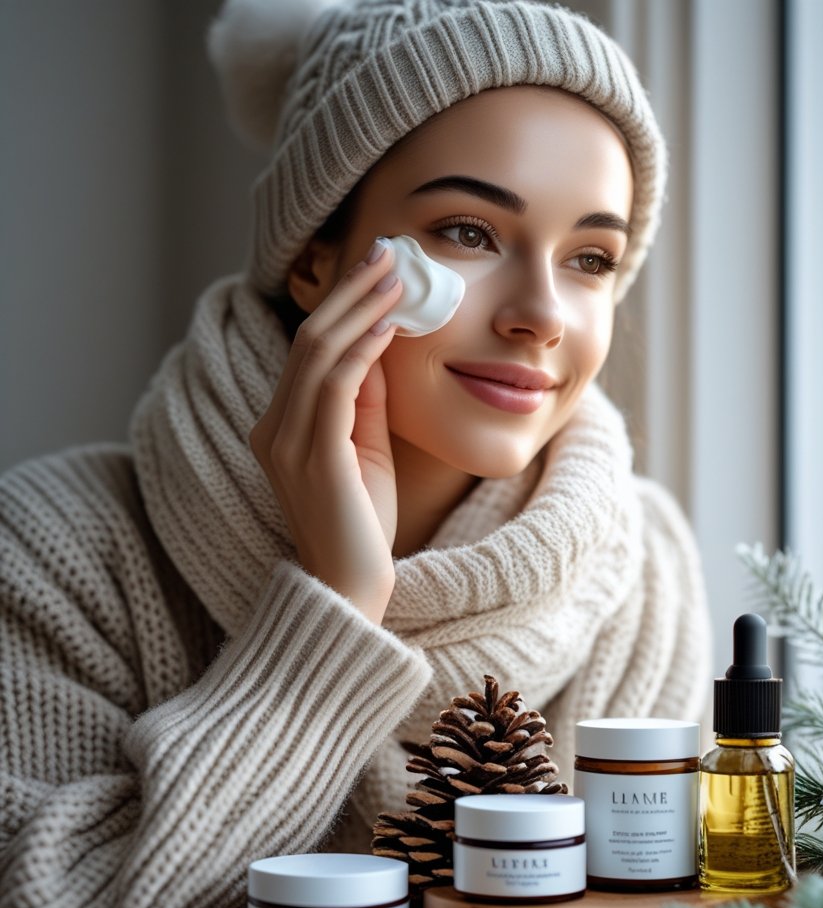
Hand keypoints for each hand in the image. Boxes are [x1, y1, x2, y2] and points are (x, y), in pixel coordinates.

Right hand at [250, 240, 402, 622]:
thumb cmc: (361, 524)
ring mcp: (287, 442)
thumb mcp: (365, 451)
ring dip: (362, 309)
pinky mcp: (313, 457)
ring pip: (318, 353)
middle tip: (388, 254)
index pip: (307, 350)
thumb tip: (382, 347)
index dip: (342, 306)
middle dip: (351, 292)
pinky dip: (364, 349)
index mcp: (279, 426)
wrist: (350, 588)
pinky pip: (337, 386)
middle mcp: (273, 428)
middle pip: (308, 339)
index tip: (378, 271)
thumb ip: (366, 403)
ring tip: (397, 276)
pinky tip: (392, 325)